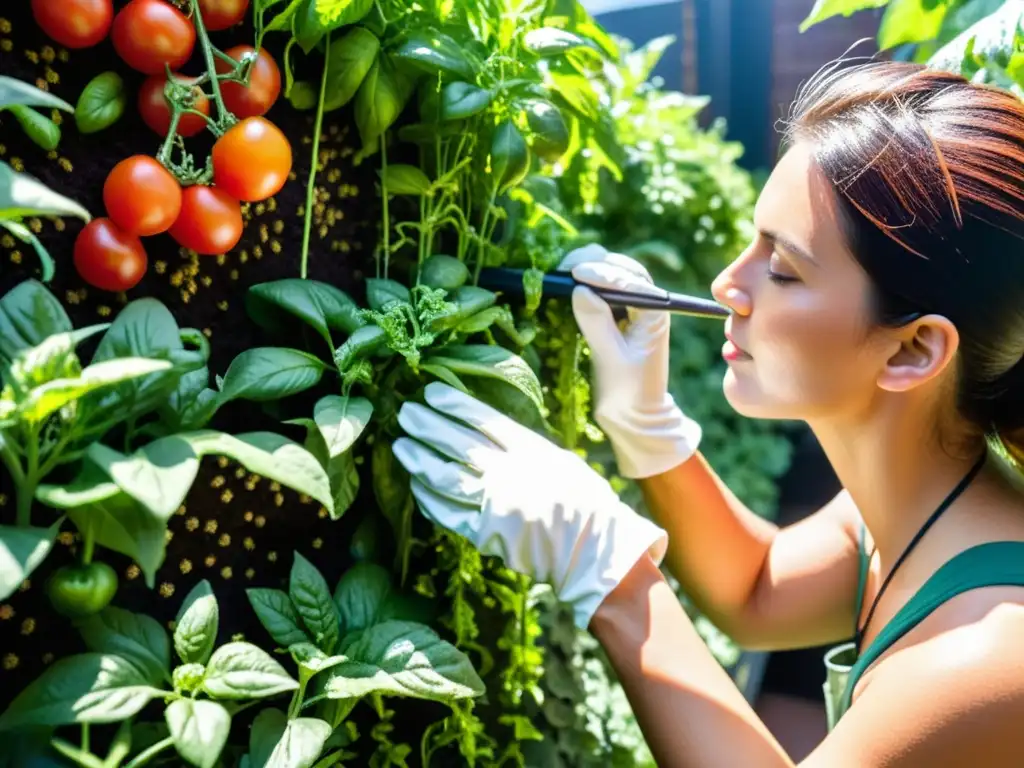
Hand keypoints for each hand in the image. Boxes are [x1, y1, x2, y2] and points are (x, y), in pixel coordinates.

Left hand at [392, 382, 667, 629]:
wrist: (594, 550)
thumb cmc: (584, 504)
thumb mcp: (560, 462)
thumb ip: (526, 450)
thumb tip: (491, 434)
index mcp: (531, 450)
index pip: (484, 420)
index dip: (454, 405)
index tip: (431, 393)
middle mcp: (510, 472)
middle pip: (459, 443)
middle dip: (428, 426)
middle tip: (405, 414)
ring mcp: (496, 503)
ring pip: (446, 476)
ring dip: (419, 460)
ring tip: (401, 446)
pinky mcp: (487, 533)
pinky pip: (448, 514)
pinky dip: (429, 499)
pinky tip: (416, 486)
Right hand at [558, 244, 701, 478]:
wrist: (634, 419)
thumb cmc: (628, 394)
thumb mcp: (611, 360)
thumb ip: (597, 323)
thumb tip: (580, 290)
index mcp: (655, 313)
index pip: (630, 281)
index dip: (602, 273)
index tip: (575, 273)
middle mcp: (647, 306)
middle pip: (623, 269)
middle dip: (594, 263)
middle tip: (565, 266)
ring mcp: (632, 311)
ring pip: (612, 277)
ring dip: (588, 269)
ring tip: (563, 271)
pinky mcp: (616, 319)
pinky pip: (602, 293)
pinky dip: (585, 285)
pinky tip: (566, 284)